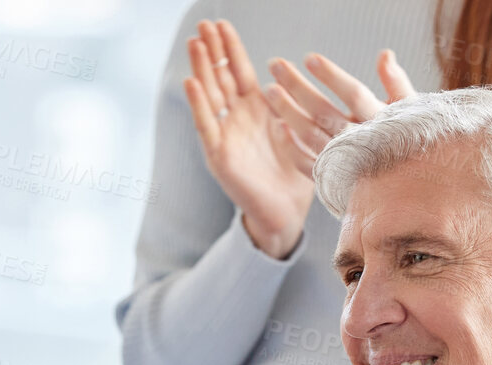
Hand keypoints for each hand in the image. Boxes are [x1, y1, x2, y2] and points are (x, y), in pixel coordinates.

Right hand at [183, 20, 313, 258]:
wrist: (286, 214)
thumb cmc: (294, 175)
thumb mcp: (299, 131)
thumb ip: (294, 103)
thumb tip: (298, 75)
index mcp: (255, 110)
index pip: (239, 71)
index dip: (230, 49)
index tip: (222, 23)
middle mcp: (236, 119)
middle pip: (220, 77)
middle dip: (212, 51)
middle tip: (204, 23)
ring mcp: (225, 136)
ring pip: (210, 96)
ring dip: (201, 69)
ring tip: (195, 43)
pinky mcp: (219, 156)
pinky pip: (207, 126)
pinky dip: (199, 105)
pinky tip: (192, 83)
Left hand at [265, 49, 414, 168]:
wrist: (412, 194)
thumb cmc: (414, 146)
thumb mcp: (413, 113)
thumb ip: (396, 83)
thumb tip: (385, 53)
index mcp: (382, 123)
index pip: (353, 94)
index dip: (332, 76)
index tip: (309, 58)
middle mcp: (362, 143)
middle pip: (323, 111)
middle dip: (298, 87)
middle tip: (275, 65)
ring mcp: (346, 163)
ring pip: (310, 135)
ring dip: (288, 112)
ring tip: (270, 91)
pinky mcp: (336, 182)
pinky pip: (307, 165)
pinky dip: (291, 148)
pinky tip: (279, 129)